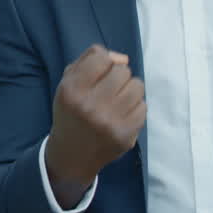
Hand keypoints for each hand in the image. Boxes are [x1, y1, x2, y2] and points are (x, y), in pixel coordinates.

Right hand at [44, 45, 144, 204]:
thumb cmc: (72, 111)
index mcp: (71, 90)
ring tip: (118, 100)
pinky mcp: (125, 135)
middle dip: (118, 76)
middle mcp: (89, 106)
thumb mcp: (69, 81)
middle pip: (122, 71)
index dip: (103, 63)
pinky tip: (122, 115)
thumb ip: (91, 59)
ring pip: (137, 86)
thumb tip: (123, 58)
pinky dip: (135, 108)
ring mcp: (109, 122)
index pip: (101, 58)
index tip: (98, 74)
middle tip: (108, 90)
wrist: (73, 154)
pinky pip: (143, 106)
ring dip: (129, 90)